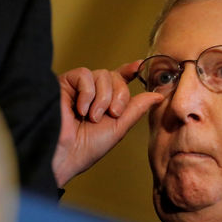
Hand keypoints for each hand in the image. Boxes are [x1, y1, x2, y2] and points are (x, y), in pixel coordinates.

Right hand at [51, 61, 163, 187]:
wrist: (64, 155)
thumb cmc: (87, 148)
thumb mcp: (118, 128)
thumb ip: (136, 109)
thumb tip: (158, 95)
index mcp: (104, 103)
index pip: (118, 79)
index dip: (129, 70)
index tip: (139, 65)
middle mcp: (91, 93)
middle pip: (113, 76)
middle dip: (118, 95)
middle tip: (112, 115)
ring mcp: (77, 88)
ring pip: (101, 74)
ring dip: (102, 98)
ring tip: (91, 117)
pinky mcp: (63, 84)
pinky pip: (84, 75)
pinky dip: (87, 93)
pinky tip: (80, 109)